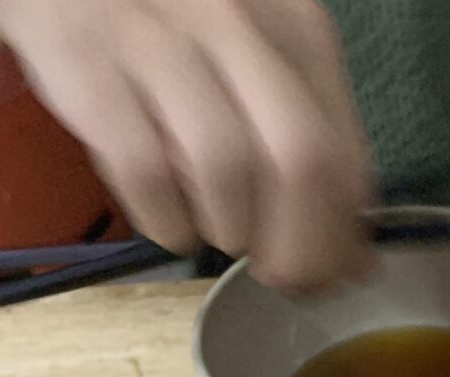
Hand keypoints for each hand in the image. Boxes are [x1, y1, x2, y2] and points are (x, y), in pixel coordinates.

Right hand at [0, 0, 371, 286]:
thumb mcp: (256, 63)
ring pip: (226, 168)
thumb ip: (312, 145)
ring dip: (228, 230)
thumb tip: (356, 260)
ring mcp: (162, 38)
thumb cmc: (173, 27)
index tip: (328, 277)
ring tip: (215, 232)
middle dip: (298, 248)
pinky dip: (165, 220)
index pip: (346, 157)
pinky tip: (168, 225)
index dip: (342, 239)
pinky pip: (146, 170)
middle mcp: (237, 24)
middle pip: (301, 164)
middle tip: (277, 276)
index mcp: (294, 27)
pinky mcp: (93, 61)